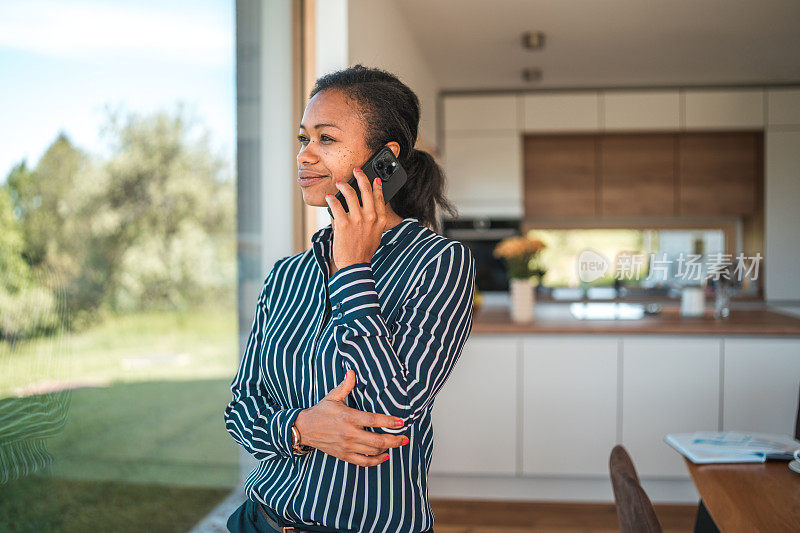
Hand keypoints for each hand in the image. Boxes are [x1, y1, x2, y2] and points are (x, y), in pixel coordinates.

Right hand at [293, 369, 408, 466]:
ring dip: (388, 449)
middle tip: (404, 437)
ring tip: (397, 443)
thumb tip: (352, 371)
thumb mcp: (333, 396)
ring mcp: (347, 446)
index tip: (401, 422)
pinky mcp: (344, 455)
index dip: (389, 422)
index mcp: (348, 417)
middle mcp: (349, 433)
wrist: (305, 429)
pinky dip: (376, 461)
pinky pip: (364, 462)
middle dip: (394, 440)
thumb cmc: (321, 411)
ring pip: (373, 452)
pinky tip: (384, 456)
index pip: (373, 420)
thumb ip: (346, 385)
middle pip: (377, 440)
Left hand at [324, 167, 385, 268]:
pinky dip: (331, 199)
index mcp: (380, 220)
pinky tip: (329, 197)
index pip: (379, 197)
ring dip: (344, 185)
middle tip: (355, 171)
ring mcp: (356, 220)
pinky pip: (336, 205)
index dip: (376, 185)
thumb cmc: (364, 251)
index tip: (374, 178)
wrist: (354, 264)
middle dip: (360, 177)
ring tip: (340, 183)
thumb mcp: (376, 235)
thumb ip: (374, 221)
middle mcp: (370, 218)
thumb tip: (369, 208)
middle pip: (366, 190)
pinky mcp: (343, 223)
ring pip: (350, 193)